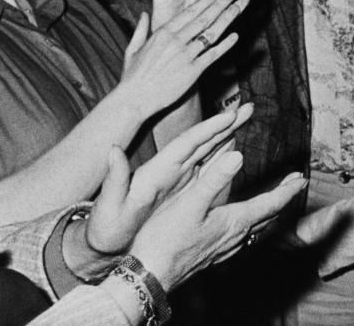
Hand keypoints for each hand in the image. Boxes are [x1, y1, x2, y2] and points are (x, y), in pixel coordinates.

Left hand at [86, 108, 251, 253]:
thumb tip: (113, 149)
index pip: (186, 143)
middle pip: (201, 140)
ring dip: (226, 134)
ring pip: (207, 150)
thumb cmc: (106, 229)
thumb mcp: (109, 207)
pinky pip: (206, 167)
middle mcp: (168, 169)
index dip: (208, 128)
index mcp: (156, 171)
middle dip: (225, 123)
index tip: (230, 115)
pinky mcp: (180, 189)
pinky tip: (234, 147)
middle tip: (248, 108)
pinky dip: (222, 154)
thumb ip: (115, 180)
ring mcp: (176, 178)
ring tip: (246, 117)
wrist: (105, 245)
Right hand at [118, 0, 243, 116]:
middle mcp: (176, 41)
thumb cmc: (133, 76)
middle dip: (219, 4)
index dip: (205, 1)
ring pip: (211, 34)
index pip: (189, 12)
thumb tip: (144, 14)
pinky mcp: (193, 71)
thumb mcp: (133, 48)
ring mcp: (186, 55)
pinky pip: (213, 55)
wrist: (135, 99)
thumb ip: (141, 29)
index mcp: (162, 33)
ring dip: (226, 20)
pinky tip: (235, 37)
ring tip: (236, 9)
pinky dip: (225, 45)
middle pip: (203, 19)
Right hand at [131, 154, 305, 290]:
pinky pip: (244, 237)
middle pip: (269, 216)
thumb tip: (238, 156)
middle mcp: (235, 237)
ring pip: (257, 228)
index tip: (303, 179)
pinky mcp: (215, 255)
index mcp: (234, 222)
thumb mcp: (190, 203)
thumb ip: (214, 179)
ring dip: (270, 211)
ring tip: (275, 200)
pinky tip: (244, 224)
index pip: (270, 204)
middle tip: (296, 183)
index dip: (287, 190)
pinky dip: (254, 223)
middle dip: (283, 198)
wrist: (150, 276)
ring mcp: (226, 249)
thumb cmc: (166, 239)